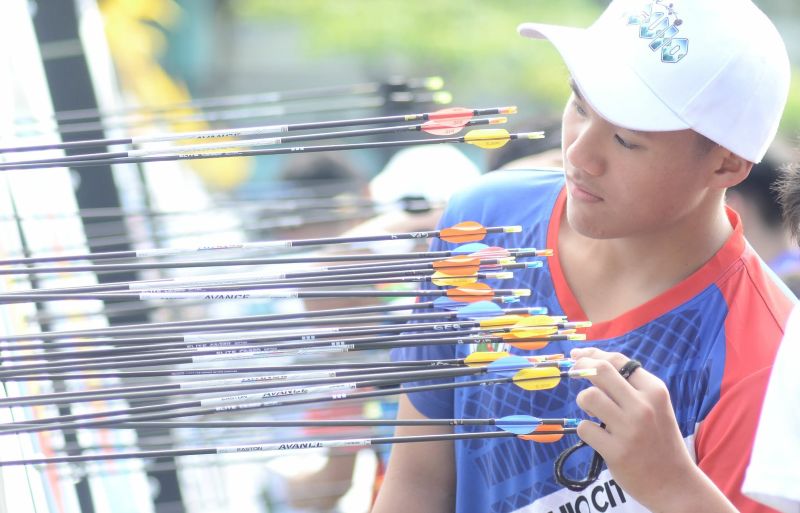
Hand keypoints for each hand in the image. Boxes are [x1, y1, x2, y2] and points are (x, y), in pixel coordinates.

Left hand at [570, 347, 703, 511]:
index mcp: (655, 391)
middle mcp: (643, 406)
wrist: (675, 484)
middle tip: (573, 372)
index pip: (618, 360)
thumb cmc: (660, 441)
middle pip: (600, 371)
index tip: (578, 355)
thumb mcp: (656, 407)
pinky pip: (585, 428)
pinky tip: (597, 435)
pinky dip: (585, 429)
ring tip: (591, 412)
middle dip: (580, 367)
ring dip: (583, 401)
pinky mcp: (616, 451)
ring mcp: (629, 429)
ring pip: (588, 397)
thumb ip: (630, 387)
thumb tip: (593, 362)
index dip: (593, 354)